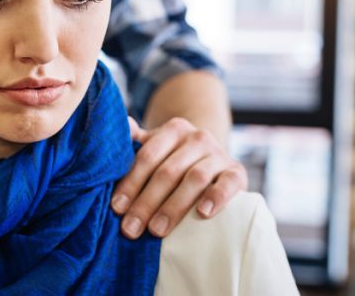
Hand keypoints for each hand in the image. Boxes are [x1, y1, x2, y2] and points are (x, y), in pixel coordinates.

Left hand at [112, 117, 247, 238]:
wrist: (213, 159)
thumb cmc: (175, 158)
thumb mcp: (155, 146)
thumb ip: (136, 141)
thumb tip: (124, 125)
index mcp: (173, 130)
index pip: (147, 156)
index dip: (131, 183)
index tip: (116, 208)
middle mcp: (197, 137)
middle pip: (168, 171)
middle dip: (146, 202)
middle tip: (131, 228)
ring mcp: (219, 154)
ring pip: (195, 178)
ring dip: (173, 206)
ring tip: (156, 230)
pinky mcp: (237, 172)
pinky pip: (228, 183)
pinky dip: (216, 197)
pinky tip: (202, 213)